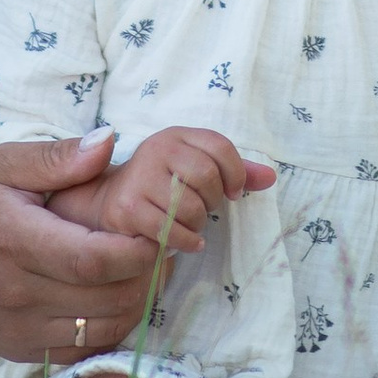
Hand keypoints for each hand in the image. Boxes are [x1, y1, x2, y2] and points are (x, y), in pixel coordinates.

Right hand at [0, 133, 166, 367]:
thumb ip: (58, 157)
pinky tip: (114, 296)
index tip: (160, 227)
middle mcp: (16, 294)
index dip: (141, 248)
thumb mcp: (0, 163)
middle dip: (149, 273)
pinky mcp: (16, 349)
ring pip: (102, 329)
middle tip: (164, 245)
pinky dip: (109, 327)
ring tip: (144, 268)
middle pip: (109, 297)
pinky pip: (80, 350)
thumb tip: (112, 141)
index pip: (97, 258)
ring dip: (135, 302)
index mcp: (14, 241)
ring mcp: (16, 328)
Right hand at [54, 127, 278, 291]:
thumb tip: (271, 178)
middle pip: (207, 176)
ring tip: (188, 226)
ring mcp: (138, 178)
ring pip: (191, 206)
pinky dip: (186, 242)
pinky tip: (184, 242)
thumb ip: (234, 172)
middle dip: (213, 201)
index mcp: (174, 135)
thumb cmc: (159, 190)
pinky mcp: (127, 209)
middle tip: (204, 211)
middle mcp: (155, 149)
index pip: (220, 146)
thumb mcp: (193, 171)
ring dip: (198, 225)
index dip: (235, 173)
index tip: (233, 193)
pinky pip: (172, 231)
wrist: (105, 206)